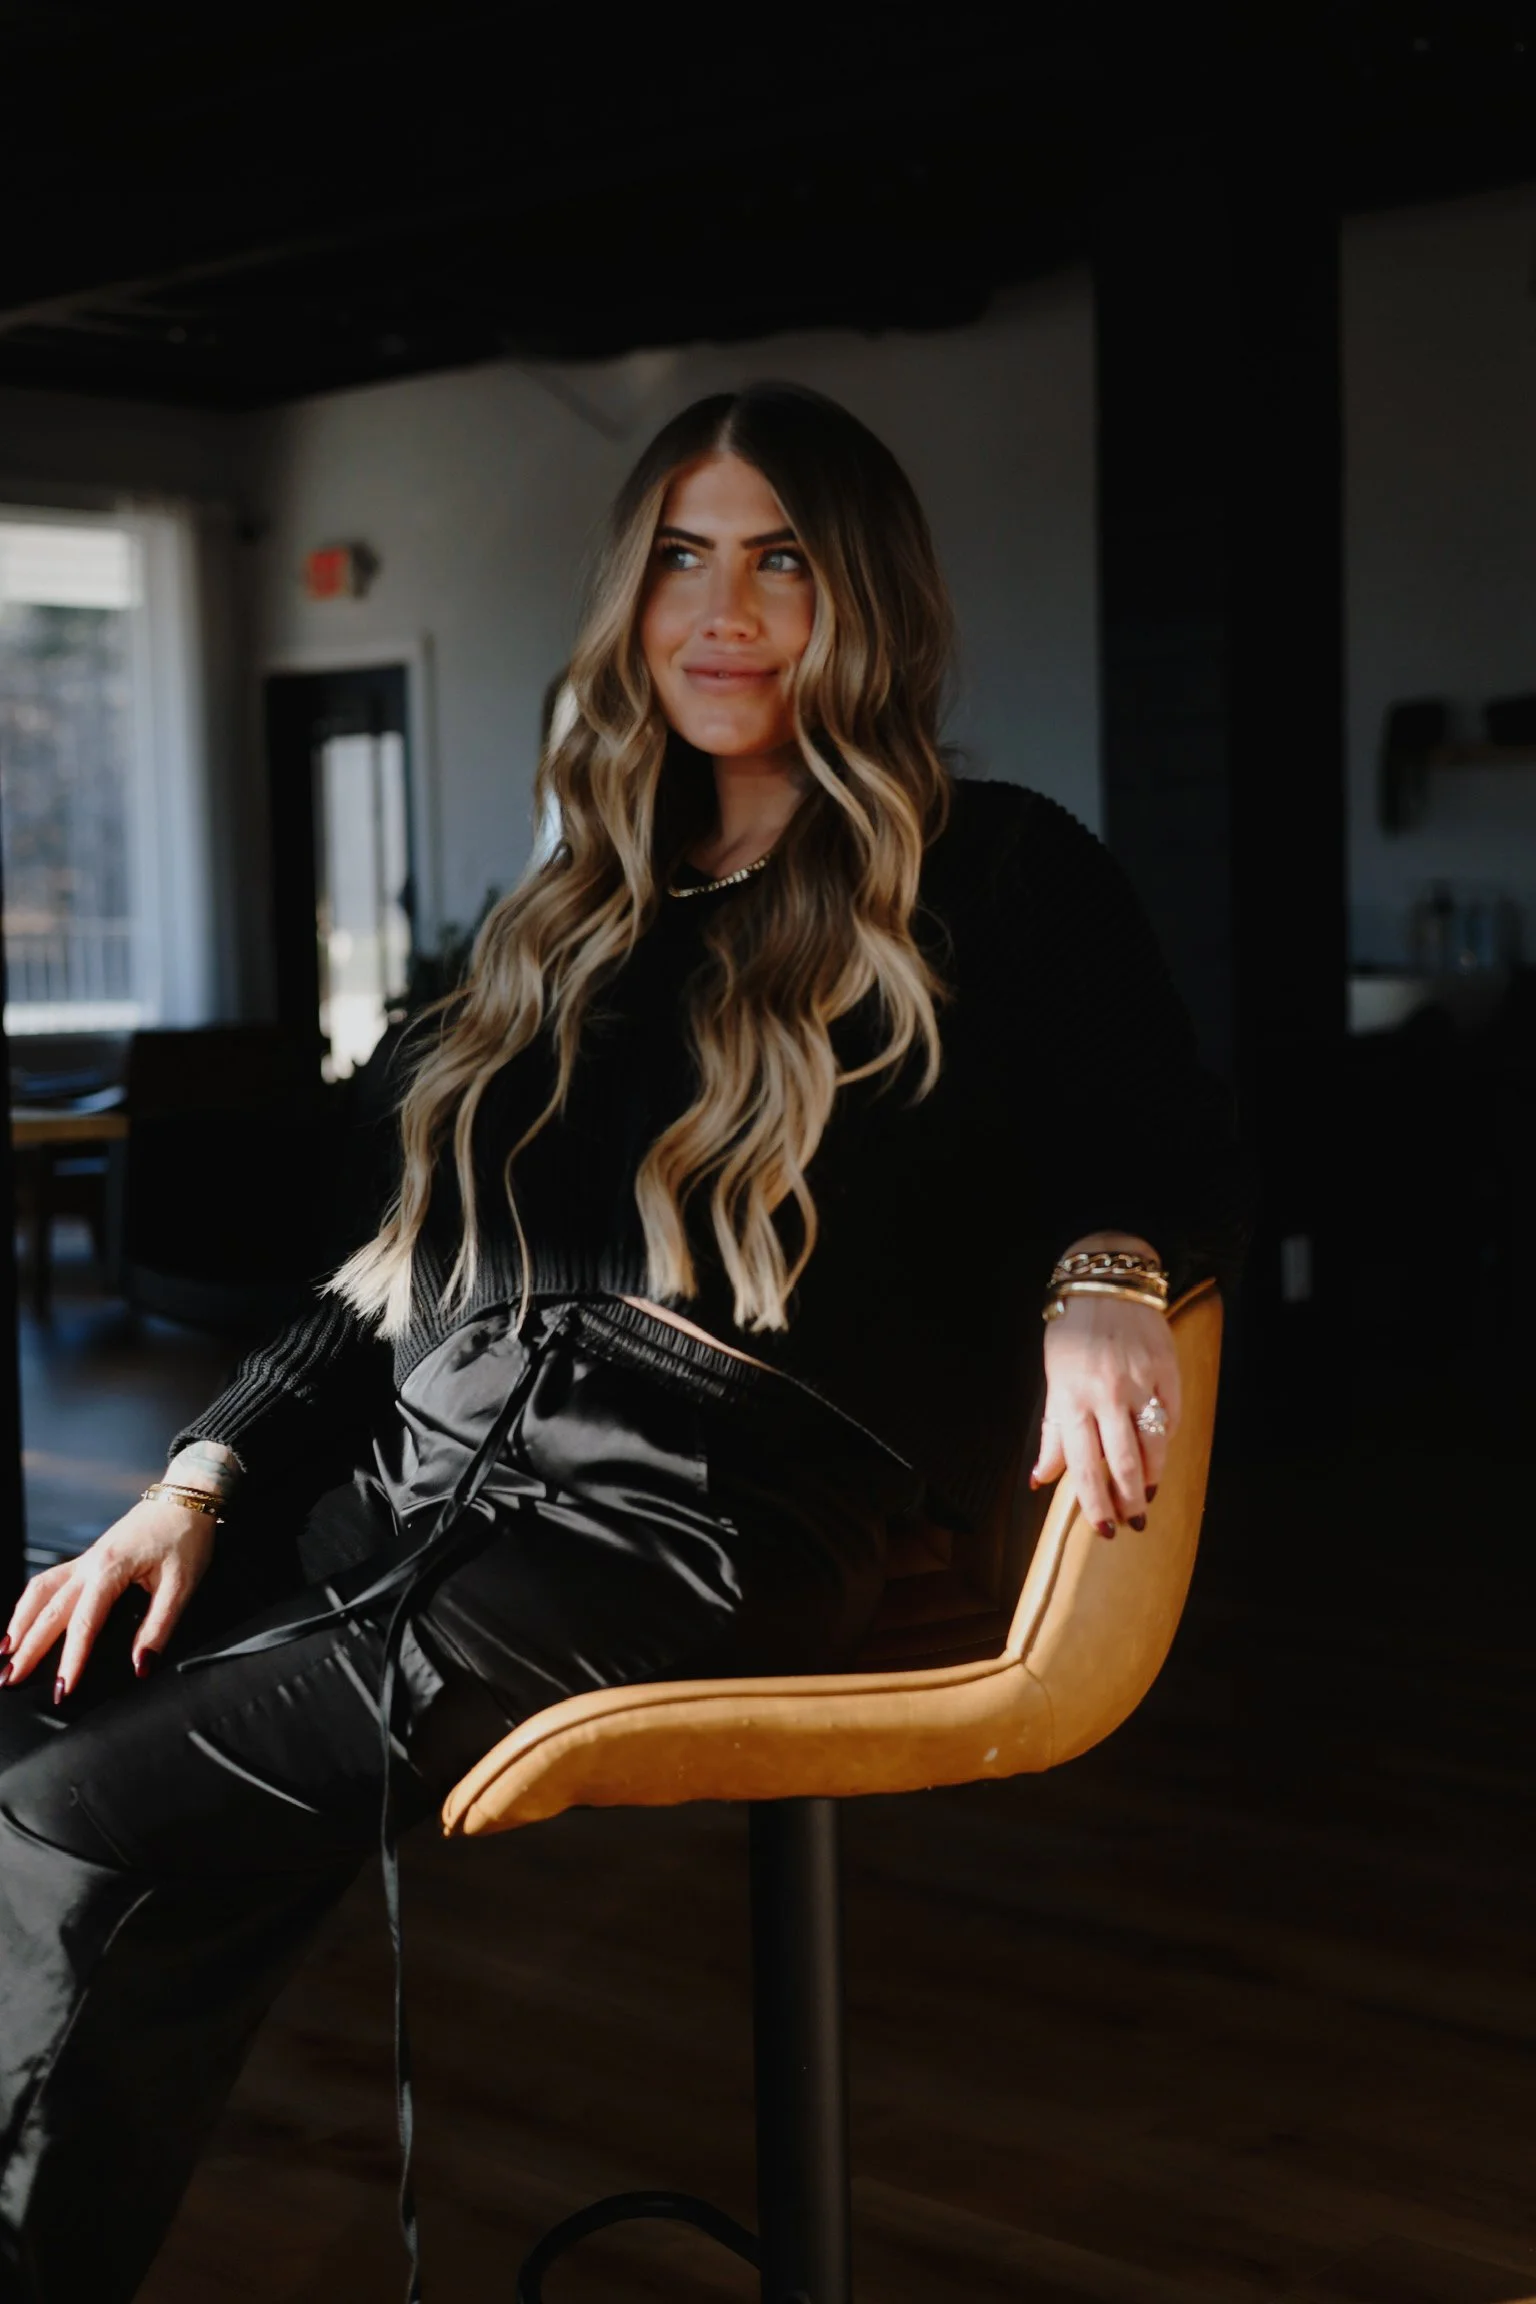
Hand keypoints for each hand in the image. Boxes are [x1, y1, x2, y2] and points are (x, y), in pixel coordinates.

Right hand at [1, 1496, 217, 1700]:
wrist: (187, 1497)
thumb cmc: (186, 1536)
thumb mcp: (182, 1585)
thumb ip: (159, 1627)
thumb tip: (141, 1665)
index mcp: (111, 1569)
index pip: (84, 1623)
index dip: (71, 1660)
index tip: (62, 1688)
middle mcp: (89, 1564)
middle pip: (49, 1611)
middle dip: (28, 1649)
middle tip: (9, 1680)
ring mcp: (85, 1560)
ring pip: (40, 1592)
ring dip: (20, 1624)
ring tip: (5, 1655)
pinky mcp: (88, 1559)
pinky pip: (48, 1582)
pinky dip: (29, 1604)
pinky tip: (23, 1621)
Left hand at [1032, 1292, 1180, 1537]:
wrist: (1105, 1284)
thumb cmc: (1072, 1336)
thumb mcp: (1053, 1382)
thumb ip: (1052, 1433)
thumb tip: (1039, 1480)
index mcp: (1071, 1400)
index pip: (1082, 1467)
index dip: (1095, 1504)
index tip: (1105, 1529)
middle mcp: (1105, 1395)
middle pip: (1122, 1464)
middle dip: (1130, 1501)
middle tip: (1134, 1522)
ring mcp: (1139, 1382)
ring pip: (1153, 1445)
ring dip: (1153, 1477)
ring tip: (1149, 1493)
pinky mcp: (1167, 1370)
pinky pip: (1172, 1416)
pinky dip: (1167, 1439)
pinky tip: (1160, 1450)